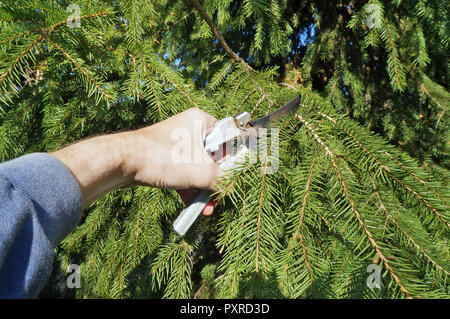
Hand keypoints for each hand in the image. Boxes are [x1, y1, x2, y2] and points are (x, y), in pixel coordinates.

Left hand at [51, 108, 222, 209]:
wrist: (122, 162)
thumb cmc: (164, 158)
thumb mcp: (201, 171)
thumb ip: (223, 179)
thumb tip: (234, 187)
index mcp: (202, 121)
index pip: (228, 140)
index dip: (232, 161)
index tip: (233, 178)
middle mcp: (190, 128)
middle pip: (213, 158)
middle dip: (216, 182)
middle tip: (219, 199)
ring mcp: (176, 143)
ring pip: (198, 168)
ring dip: (203, 189)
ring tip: (206, 209)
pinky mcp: (165, 157)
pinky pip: (184, 173)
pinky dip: (189, 188)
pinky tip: (193, 207)